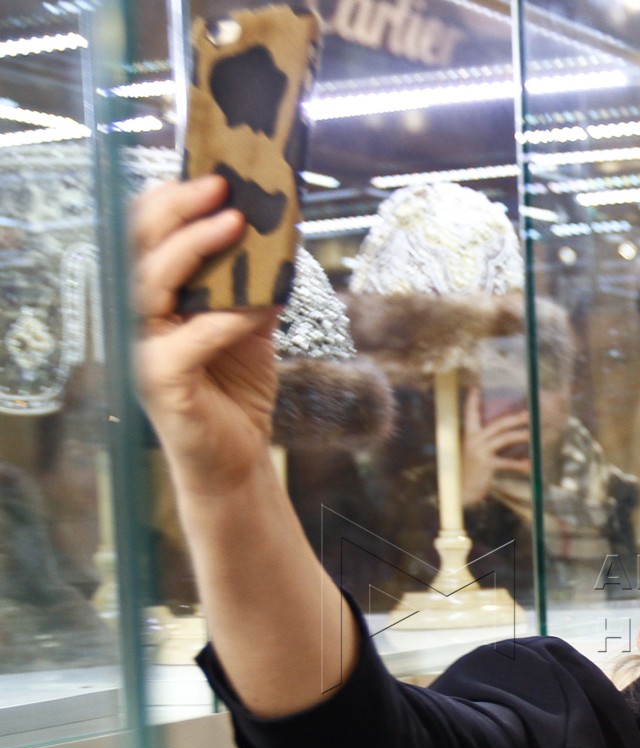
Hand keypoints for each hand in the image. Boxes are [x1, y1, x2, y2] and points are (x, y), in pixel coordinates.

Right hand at [131, 175, 279, 495]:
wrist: (238, 457)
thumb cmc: (236, 390)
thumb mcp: (251, 326)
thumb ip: (254, 285)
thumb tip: (280, 236)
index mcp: (153, 298)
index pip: (144, 236)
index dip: (170, 201)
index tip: (213, 176)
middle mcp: (137, 319)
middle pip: (138, 249)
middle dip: (178, 211)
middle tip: (222, 188)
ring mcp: (142, 349)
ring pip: (151, 286)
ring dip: (194, 251)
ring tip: (235, 224)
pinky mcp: (160, 382)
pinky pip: (189, 340)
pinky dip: (226, 319)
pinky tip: (260, 307)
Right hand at [461, 387, 531, 508]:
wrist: (461, 492)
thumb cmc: (470, 472)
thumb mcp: (474, 453)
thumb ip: (484, 443)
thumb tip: (503, 434)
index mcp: (469, 435)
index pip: (469, 414)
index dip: (472, 401)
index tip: (475, 388)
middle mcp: (473, 440)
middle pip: (497, 424)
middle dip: (514, 418)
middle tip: (528, 414)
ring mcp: (479, 451)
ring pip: (504, 438)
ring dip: (521, 436)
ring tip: (533, 435)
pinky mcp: (486, 464)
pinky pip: (506, 462)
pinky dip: (519, 464)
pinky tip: (529, 464)